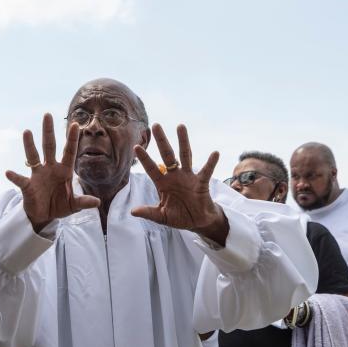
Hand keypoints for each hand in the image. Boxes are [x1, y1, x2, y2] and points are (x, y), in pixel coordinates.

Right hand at [6, 113, 99, 231]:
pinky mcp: (28, 186)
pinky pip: (20, 180)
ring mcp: (38, 175)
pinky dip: (14, 177)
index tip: (75, 124)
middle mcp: (50, 168)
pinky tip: (8, 172)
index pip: (69, 151)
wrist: (44, 217)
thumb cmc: (60, 206)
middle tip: (47, 115)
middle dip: (48, 132)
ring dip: (30, 145)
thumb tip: (97, 202)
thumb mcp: (73, 205)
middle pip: (49, 147)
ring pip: (33, 157)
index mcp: (64, 170)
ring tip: (27, 132)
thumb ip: (83, 202)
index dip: (72, 139)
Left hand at [130, 124, 226, 243]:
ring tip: (180, 126)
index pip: (151, 168)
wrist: (197, 221)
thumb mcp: (162, 216)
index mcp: (163, 183)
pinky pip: (206, 171)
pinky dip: (211, 162)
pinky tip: (215, 153)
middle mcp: (175, 176)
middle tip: (156, 125)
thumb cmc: (179, 216)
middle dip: (161, 141)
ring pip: (185, 155)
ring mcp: (188, 177)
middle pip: (167, 155)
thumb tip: (132, 212)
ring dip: (183, 141)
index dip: (144, 158)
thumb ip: (149, 213)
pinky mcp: (201, 182)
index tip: (136, 146)